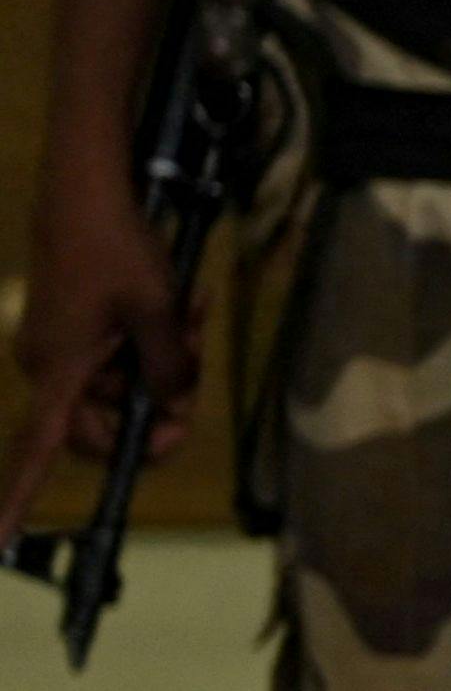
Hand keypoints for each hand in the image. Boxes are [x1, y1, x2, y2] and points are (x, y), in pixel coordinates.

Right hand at [5, 167, 196, 538]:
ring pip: (119, 387)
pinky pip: (116, 357)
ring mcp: (59, 350)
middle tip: (194, 377)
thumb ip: (169, 368)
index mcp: (60, 373)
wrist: (84, 192)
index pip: (36, 450)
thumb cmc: (116, 248)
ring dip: (161, 364)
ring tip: (190, 316)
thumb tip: (172, 409)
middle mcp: (49, 369)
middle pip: (103, 424)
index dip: (16, 498)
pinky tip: (184, 306)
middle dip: (154, 407)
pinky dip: (149, 343)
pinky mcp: (73, 331)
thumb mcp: (159, 311)